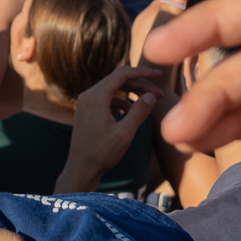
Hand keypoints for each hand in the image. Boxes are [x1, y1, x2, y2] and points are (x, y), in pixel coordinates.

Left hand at [57, 64, 162, 192]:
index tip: (159, 74)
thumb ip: (139, 112)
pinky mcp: (87, 110)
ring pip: (113, 88)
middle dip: (140, 84)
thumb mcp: (125, 133)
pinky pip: (107, 98)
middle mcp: (88, 95)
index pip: (122, 73)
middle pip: (118, 79)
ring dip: (132, 92)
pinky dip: (122, 100)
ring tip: (149, 102)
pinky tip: (131, 111)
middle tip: (159, 94)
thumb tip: (151, 95)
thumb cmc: (102, 153)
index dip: (143, 72)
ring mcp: (86, 102)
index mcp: (96, 96)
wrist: (81, 168)